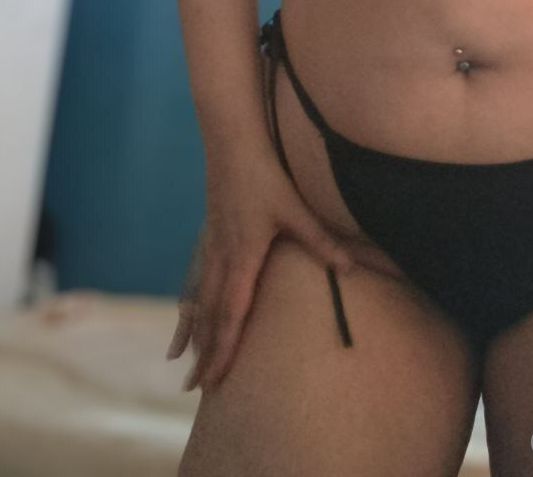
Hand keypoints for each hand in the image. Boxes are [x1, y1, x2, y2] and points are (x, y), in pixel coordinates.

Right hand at [166, 149, 356, 392]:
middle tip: (196, 388)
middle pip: (209, 316)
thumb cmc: (265, 175)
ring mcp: (211, 246)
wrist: (232, 143)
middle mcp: (221, 257)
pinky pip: (196, 280)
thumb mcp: (295, 209)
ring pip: (198, 300)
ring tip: (184, 363)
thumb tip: (349, 268)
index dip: (222, 350)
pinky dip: (189, 304)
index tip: (213, 381)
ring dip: (193, 333)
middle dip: (203, 353)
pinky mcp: (210, 233)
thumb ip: (320, 240)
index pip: (231, 315)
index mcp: (241, 257)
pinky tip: (186, 315)